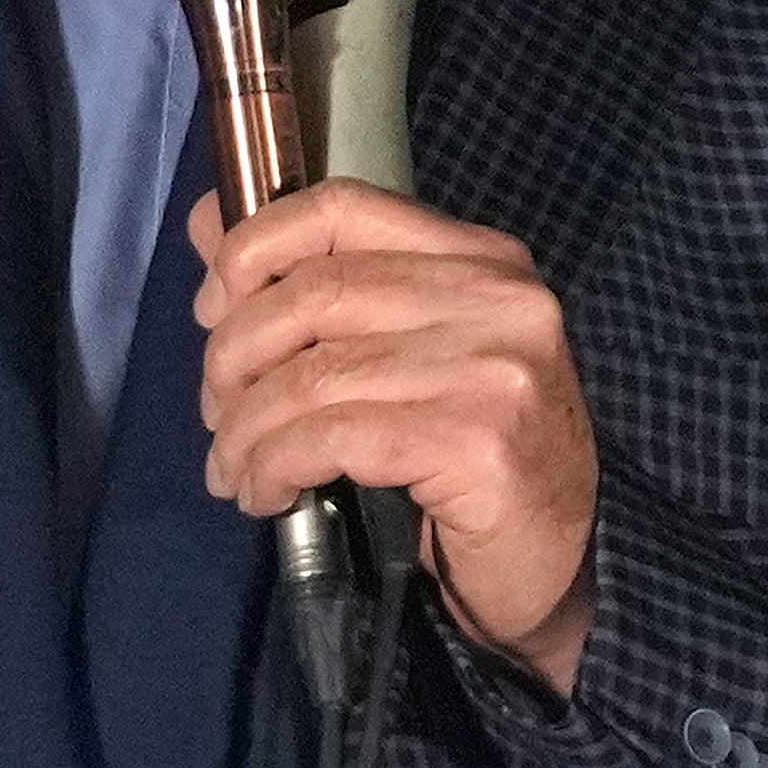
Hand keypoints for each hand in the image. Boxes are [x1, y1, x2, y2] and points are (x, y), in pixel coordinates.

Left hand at [195, 180, 600, 688]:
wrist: (558, 561)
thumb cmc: (474, 458)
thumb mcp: (407, 355)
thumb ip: (322, 291)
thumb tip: (209, 225)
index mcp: (482, 257)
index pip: (342, 206)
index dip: (253, 248)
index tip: (211, 310)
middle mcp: (498, 296)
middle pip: (316, 292)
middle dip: (234, 357)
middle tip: (216, 414)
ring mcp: (494, 366)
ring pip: (314, 374)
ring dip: (246, 429)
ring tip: (232, 470)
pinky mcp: (477, 439)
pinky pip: (333, 437)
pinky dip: (275, 466)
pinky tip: (265, 495)